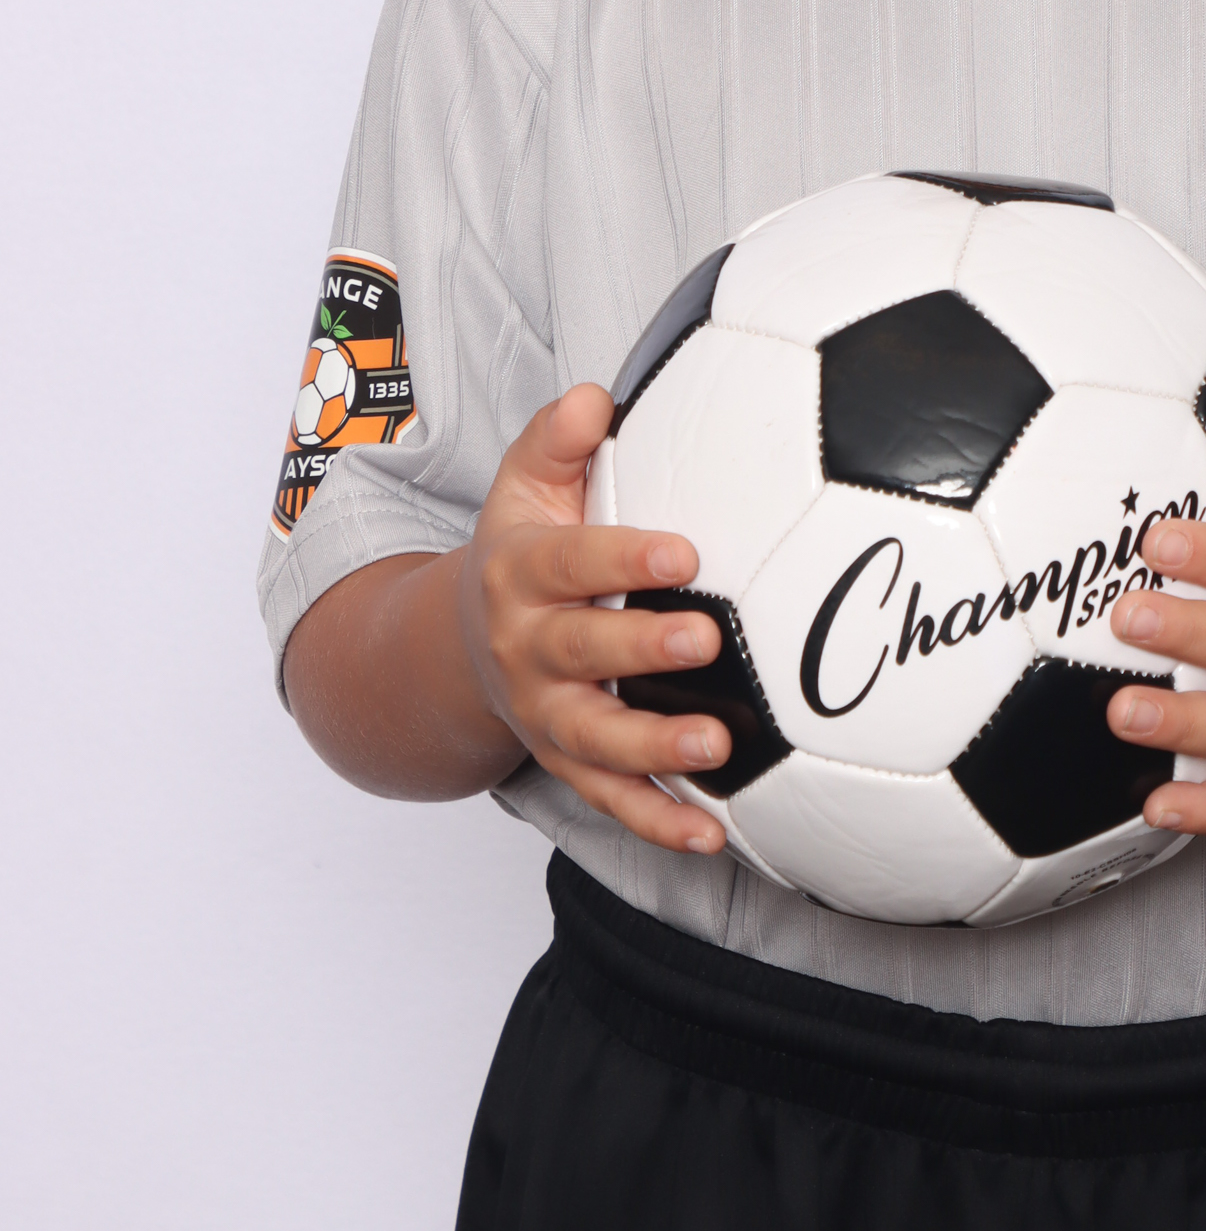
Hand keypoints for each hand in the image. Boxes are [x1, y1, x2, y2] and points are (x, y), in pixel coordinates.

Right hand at [458, 383, 731, 853]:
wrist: (464, 644)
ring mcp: (547, 716)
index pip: (570, 564)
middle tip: (706, 637)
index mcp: (519, 575)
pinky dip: (660, 823)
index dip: (623, 558)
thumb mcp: (522, 486)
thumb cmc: (524, 548)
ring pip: (597, 742)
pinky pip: (613, 801)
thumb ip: (555, 440)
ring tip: (716, 745)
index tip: (683, 550)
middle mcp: (527, 651)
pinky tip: (714, 834)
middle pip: (582, 654)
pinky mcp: (569, 765)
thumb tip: (591, 396)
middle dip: (643, 648)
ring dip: (655, 749)